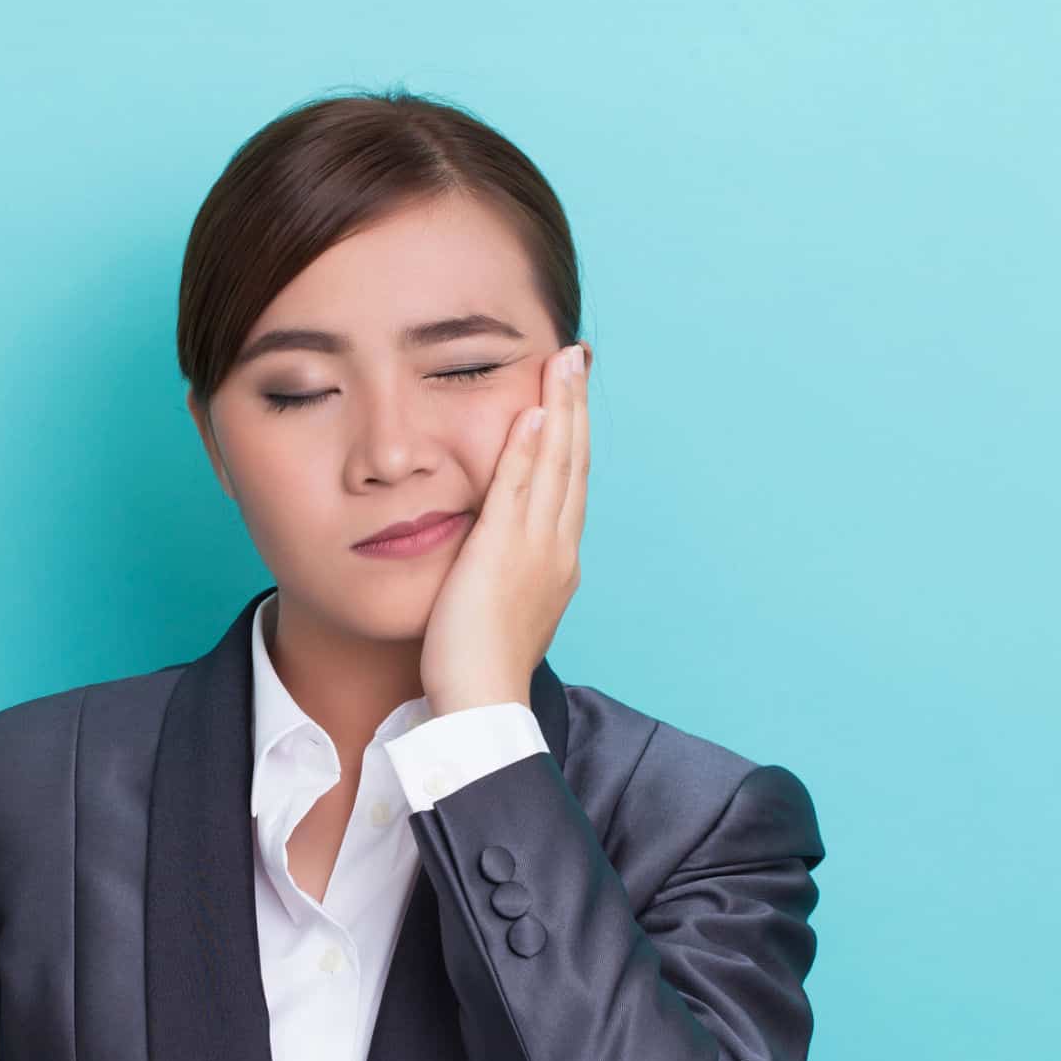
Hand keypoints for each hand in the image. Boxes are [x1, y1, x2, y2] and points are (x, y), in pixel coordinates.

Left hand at [420, 341, 589, 715]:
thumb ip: (508, 570)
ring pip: (555, 465)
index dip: (573, 435)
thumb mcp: (506, 607)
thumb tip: (501, 552)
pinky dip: (529, 447)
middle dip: (576, 406)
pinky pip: (518, 487)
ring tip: (563, 363)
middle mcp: (557, 548)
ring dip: (561, 409)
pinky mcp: (503, 551)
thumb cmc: (482, 667)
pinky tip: (533, 410)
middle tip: (577, 358)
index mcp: (558, 561)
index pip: (569, 483)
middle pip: (573, 462)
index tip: (571, 396)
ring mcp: (535, 548)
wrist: (483, 703)